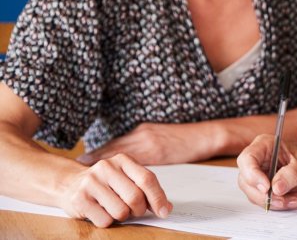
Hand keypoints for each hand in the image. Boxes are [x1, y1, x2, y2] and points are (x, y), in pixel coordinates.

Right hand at [59, 153, 171, 227]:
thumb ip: (146, 189)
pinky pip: (105, 220)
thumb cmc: (105, 183)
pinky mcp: (79, 199)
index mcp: (122, 160)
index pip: (147, 179)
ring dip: (122, 216)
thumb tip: (166, 208)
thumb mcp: (126, 178)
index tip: (163, 211)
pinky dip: (107, 221)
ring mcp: (91, 182)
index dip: (158, 198)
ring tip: (114, 208)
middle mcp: (106, 167)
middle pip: (135, 197)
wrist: (69, 183)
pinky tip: (100, 211)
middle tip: (134, 211)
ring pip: (121, 211)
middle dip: (138, 210)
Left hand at [77, 123, 209, 165]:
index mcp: (143, 131)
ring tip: (87, 171)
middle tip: (78, 165)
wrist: (206, 135)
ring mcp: (149, 141)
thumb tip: (132, 162)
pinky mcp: (158, 151)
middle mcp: (142, 134)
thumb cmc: (187, 139)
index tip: (83, 159)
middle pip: (114, 147)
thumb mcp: (162, 139)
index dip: (100, 152)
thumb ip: (147, 146)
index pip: (117, 143)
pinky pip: (136, 162)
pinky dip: (122, 170)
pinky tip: (113, 177)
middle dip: (96, 157)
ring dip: (104, 163)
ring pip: (122, 154)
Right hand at [236, 134, 296, 209]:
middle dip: (264, 195)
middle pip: (246, 180)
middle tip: (283, 200)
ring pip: (253, 194)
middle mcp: (256, 160)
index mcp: (264, 145)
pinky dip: (277, 204)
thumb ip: (291, 174)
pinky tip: (291, 199)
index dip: (252, 175)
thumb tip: (276, 188)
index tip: (267, 187)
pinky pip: (262, 201)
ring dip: (273, 202)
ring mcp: (256, 175)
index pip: (247, 159)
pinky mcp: (261, 188)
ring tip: (293, 199)